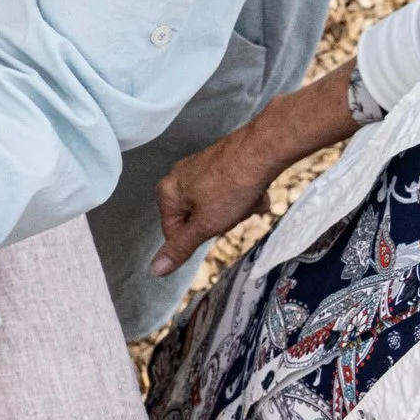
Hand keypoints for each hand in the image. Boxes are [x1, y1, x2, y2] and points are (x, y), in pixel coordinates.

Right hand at [151, 128, 277, 275]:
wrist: (263, 150)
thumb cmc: (232, 184)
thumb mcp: (204, 226)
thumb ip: (180, 248)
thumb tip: (156, 269)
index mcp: (167, 192)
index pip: (173, 232)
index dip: (197, 236)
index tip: (215, 229)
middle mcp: (179, 176)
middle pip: (196, 217)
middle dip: (220, 221)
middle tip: (233, 213)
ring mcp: (200, 166)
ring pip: (215, 203)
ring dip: (236, 208)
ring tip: (248, 200)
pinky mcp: (220, 160)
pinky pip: (228, 187)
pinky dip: (242, 193)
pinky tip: (255, 191)